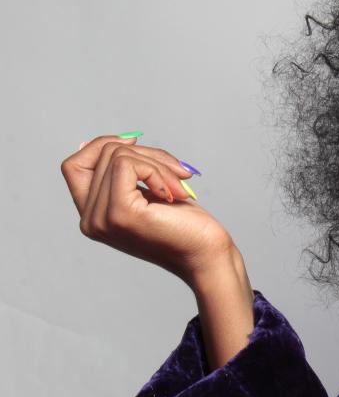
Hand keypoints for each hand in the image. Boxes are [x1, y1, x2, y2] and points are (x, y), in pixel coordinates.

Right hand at [62, 134, 234, 287]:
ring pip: (118, 156)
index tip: (136, 144)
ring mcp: (101, 218)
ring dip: (158, 163)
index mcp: (92, 216)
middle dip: (148, 154)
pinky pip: (127, 165)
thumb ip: (123, 173)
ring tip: (179, 186)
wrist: (206, 254)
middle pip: (104, 154)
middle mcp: (89, 220)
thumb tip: (106, 142)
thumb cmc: (185, 225)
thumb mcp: (148, 191)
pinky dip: (157, 170)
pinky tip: (174, 194)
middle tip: (178, 173)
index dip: (102, 145)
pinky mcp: (120, 213)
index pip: (74, 166)